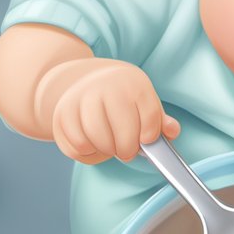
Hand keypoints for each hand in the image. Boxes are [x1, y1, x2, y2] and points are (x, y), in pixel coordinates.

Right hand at [43, 58, 180, 164]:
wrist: (83, 80)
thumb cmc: (121, 98)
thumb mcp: (144, 101)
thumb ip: (160, 120)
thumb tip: (172, 131)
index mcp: (132, 83)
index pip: (150, 120)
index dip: (149, 137)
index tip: (145, 140)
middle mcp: (105, 88)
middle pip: (124, 136)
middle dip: (127, 150)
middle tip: (126, 148)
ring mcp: (80, 100)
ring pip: (99, 142)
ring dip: (107, 151)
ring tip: (109, 144)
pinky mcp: (62, 116)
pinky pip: (78, 148)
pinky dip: (88, 153)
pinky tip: (92, 142)